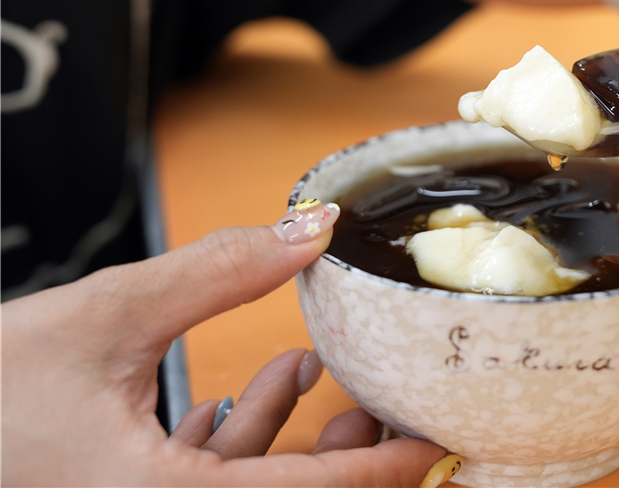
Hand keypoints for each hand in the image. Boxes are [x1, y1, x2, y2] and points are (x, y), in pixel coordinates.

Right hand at [1, 205, 448, 486]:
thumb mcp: (109, 315)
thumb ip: (219, 272)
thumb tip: (313, 227)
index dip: (384, 470)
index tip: (437, 441)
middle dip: (344, 453)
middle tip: (386, 400)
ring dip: (287, 435)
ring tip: (313, 371)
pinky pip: (201, 482)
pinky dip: (236, 439)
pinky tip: (255, 390)